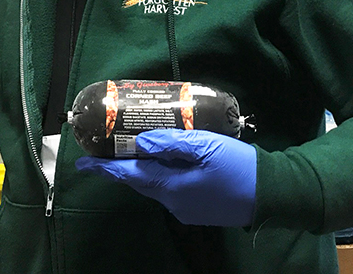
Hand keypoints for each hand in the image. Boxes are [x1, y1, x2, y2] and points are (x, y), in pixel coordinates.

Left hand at [75, 129, 256, 226]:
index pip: (128, 175)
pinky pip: (169, 189)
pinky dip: (159, 174)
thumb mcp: (204, 145)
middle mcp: (172, 202)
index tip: (82, 163)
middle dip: (120, 167)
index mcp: (170, 186)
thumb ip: (170, 143)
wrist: (270, 194)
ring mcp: (185, 208)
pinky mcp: (197, 209)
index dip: (104, 169)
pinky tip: (164, 161)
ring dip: (140, 169)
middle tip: (105, 151)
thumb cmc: (237, 165)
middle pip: (139, 181)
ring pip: (154, 185)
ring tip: (132, 150)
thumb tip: (139, 142)